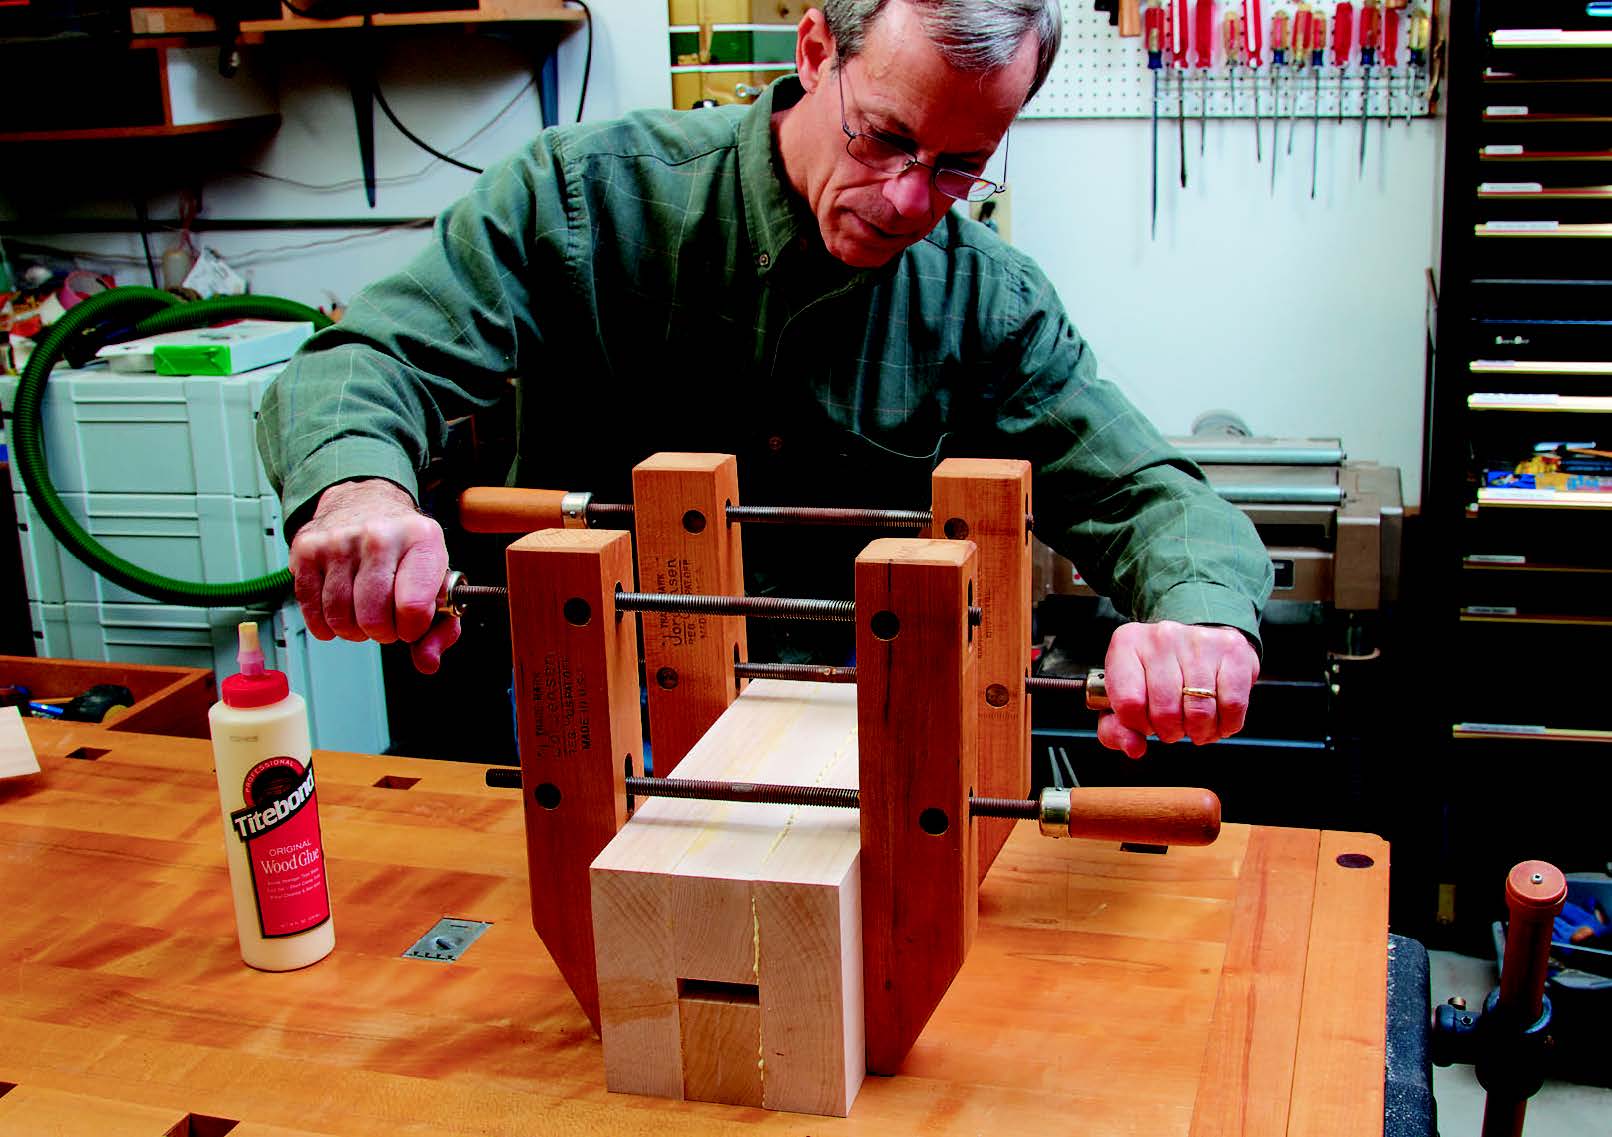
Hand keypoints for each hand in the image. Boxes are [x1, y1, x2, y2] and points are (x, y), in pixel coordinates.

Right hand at [288, 479, 459, 673]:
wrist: (365, 500)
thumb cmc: (405, 548)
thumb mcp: (437, 578)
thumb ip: (441, 628)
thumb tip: (427, 662)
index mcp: (421, 539)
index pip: (413, 607)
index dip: (412, 629)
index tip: (411, 625)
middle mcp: (378, 535)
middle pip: (373, 618)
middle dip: (383, 633)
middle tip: (386, 621)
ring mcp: (338, 541)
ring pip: (340, 618)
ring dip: (354, 630)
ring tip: (364, 614)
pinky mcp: (306, 550)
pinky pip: (312, 611)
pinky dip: (326, 624)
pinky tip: (340, 611)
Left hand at [1095, 621, 1258, 758]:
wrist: (1196, 644)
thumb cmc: (1156, 675)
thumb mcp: (1123, 698)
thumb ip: (1117, 729)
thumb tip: (1134, 747)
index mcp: (1127, 645)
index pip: (1129, 703)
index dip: (1139, 725)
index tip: (1146, 723)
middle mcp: (1161, 637)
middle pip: (1166, 711)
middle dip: (1171, 732)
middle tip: (1174, 727)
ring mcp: (1198, 641)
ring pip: (1200, 712)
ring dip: (1199, 731)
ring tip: (1195, 725)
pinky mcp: (1231, 649)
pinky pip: (1232, 705)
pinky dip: (1226, 724)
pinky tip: (1217, 719)